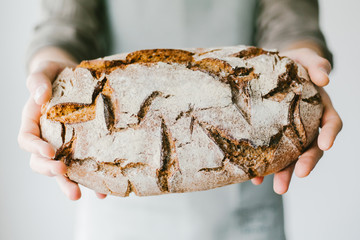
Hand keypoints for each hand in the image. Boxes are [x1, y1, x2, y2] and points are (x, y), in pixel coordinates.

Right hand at [18, 47, 107, 199]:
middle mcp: (47, 137)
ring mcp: (64, 145)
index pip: (27, 139)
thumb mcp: (44, 71)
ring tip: (80, 195)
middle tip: (64, 174)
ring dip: (69, 183)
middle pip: (41, 161)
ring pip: (62, 169)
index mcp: (33, 122)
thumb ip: (38, 81)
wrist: (73, 76)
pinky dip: (92, 179)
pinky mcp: (81, 148)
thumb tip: (40, 96)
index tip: (50, 152)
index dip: (36, 148)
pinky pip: (84, 166)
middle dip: (51, 171)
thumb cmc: (54, 73)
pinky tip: (103, 190)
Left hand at [251, 48, 342, 193]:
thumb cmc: (291, 62)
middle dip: (307, 162)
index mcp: (319, 107)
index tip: (325, 145)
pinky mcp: (271, 137)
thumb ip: (316, 62)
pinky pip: (269, 154)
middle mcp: (307, 124)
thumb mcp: (304, 57)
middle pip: (312, 147)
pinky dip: (264, 167)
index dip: (330, 135)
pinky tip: (255, 177)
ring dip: (286, 172)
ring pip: (291, 156)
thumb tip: (326, 78)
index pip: (331, 123)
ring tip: (278, 188)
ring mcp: (289, 133)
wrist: (269, 68)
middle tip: (299, 175)